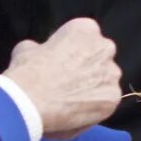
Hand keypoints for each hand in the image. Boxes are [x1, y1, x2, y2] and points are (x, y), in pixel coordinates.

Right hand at [7, 18, 123, 136]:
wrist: (30, 102)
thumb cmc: (27, 71)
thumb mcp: (27, 49)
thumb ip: (41, 47)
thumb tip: (40, 52)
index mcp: (86, 29)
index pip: (85, 38)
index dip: (72, 51)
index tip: (61, 62)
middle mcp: (105, 47)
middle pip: (99, 58)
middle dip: (87, 68)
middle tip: (68, 82)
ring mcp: (112, 74)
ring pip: (104, 80)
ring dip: (92, 88)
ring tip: (70, 100)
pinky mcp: (113, 97)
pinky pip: (105, 102)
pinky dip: (93, 107)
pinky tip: (76, 111)